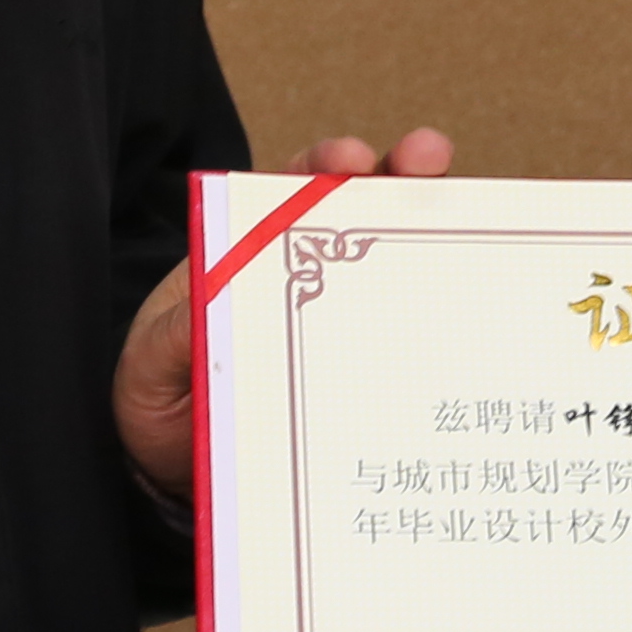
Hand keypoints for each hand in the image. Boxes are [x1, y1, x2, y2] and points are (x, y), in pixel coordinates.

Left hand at [114, 127, 456, 497]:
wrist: (178, 475)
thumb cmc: (162, 401)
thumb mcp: (151, 364)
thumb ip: (175, 336)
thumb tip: (209, 311)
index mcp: (248, 253)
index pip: (289, 193)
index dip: (322, 166)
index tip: (348, 159)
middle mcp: (306, 275)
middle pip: (363, 211)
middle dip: (402, 172)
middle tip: (428, 157)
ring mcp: (344, 320)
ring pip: (401, 267)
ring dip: (441, 234)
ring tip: (474, 211)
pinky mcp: (367, 372)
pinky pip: (413, 343)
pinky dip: (449, 324)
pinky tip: (481, 317)